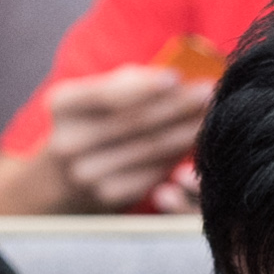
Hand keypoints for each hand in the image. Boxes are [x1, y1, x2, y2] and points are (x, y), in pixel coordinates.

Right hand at [36, 66, 212, 209]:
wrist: (65, 178)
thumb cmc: (94, 120)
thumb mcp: (96, 95)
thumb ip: (130, 82)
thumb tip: (179, 78)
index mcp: (62, 106)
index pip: (107, 95)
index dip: (144, 87)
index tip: (177, 77)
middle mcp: (68, 143)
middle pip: (135, 122)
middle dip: (177, 106)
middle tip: (208, 91)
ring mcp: (87, 174)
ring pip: (150, 148)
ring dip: (186, 129)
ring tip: (211, 112)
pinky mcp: (109, 196)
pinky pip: (154, 170)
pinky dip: (179, 152)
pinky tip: (199, 138)